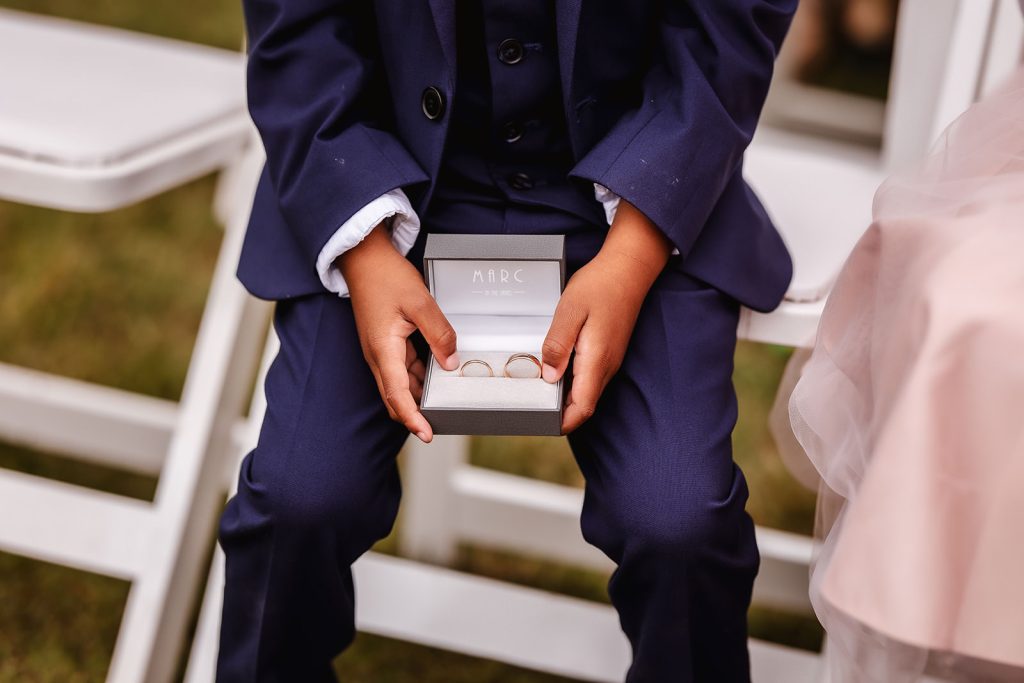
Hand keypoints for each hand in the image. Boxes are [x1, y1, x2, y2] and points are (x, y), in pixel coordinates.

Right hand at [339, 225, 457, 442]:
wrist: (363, 258)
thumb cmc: (386, 277)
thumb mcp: (419, 303)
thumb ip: (439, 334)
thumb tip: (451, 362)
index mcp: (383, 350)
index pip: (398, 396)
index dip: (413, 418)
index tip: (427, 434)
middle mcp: (378, 356)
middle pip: (396, 396)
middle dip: (415, 414)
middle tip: (439, 425)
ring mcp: (380, 350)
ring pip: (400, 383)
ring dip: (418, 394)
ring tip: (442, 400)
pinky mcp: (384, 342)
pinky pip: (401, 367)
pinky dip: (417, 376)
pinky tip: (435, 373)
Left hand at [542, 199, 671, 432]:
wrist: (629, 268)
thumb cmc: (601, 285)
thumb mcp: (570, 311)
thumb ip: (558, 345)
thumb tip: (548, 376)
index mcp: (597, 360)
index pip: (584, 407)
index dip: (565, 422)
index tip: (544, 426)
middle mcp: (607, 365)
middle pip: (585, 403)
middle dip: (562, 413)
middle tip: (532, 408)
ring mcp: (610, 359)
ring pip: (587, 390)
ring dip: (566, 397)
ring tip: (539, 391)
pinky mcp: (608, 350)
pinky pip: (590, 376)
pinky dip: (572, 381)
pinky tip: (555, 369)